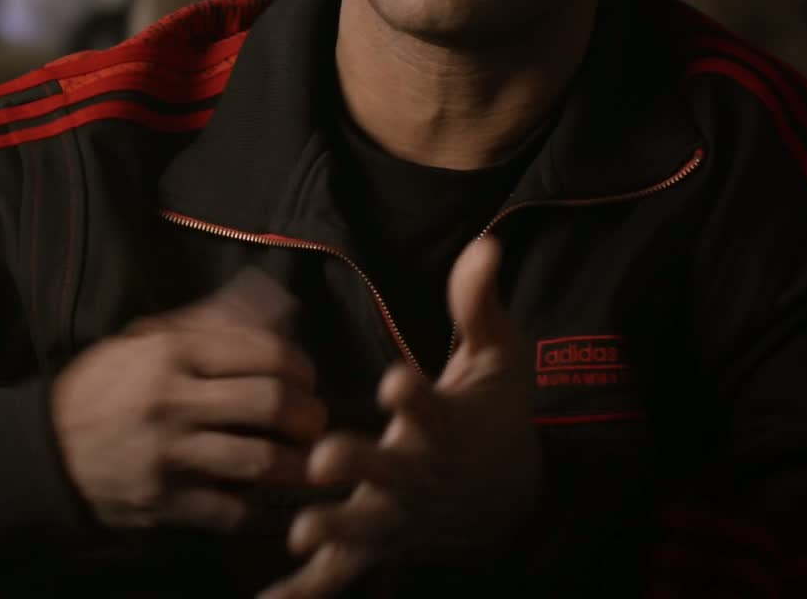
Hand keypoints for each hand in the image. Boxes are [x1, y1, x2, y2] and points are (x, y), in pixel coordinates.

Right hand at [51, 270, 326, 532]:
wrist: (46, 450)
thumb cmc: (103, 387)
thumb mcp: (143, 340)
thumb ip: (207, 323)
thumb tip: (272, 304)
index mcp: (169, 353)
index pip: (261, 351)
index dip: (300, 364)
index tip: (307, 378)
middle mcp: (172, 401)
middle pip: (270, 403)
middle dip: (308, 414)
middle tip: (314, 422)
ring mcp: (169, 456)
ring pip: (260, 461)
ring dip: (297, 465)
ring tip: (306, 464)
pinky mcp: (165, 503)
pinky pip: (233, 511)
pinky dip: (262, 510)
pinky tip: (271, 502)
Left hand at [260, 236, 539, 598]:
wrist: (510, 501)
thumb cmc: (494, 416)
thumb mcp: (498, 358)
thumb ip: (479, 304)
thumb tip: (485, 242)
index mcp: (444, 425)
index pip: (431, 407)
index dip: (415, 395)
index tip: (397, 381)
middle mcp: (420, 474)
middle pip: (392, 472)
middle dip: (362, 465)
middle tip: (327, 458)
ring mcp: (398, 515)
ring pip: (365, 526)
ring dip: (333, 530)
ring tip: (297, 531)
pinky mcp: (380, 544)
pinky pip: (341, 573)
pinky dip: (307, 588)